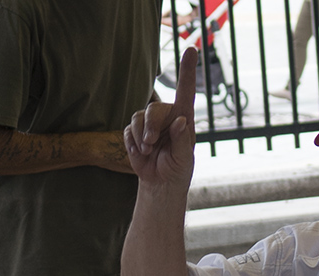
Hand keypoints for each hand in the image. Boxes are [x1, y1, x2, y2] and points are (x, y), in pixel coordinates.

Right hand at [124, 47, 197, 186]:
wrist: (161, 182)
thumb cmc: (178, 168)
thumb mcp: (183, 159)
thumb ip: (181, 140)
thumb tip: (180, 121)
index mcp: (183, 118)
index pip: (185, 91)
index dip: (188, 70)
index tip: (191, 49)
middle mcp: (167, 116)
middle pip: (153, 109)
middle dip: (150, 126)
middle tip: (151, 143)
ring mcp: (149, 123)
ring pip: (137, 117)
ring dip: (140, 136)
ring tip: (147, 151)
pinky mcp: (134, 131)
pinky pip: (127, 130)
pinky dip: (132, 144)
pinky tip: (140, 154)